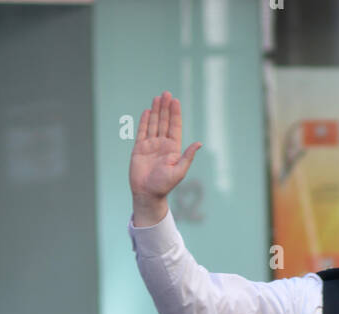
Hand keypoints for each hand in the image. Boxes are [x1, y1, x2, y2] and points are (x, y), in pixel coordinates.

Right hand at [130, 92, 201, 208]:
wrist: (147, 194)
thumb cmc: (164, 185)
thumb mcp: (179, 171)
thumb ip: (188, 156)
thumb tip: (199, 143)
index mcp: (173, 149)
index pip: (174, 127)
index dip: (175, 114)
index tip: (176, 101)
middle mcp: (162, 145)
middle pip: (164, 122)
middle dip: (166, 108)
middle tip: (167, 93)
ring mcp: (150, 145)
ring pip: (154, 124)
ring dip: (156, 111)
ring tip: (158, 97)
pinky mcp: (139, 148)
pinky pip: (142, 131)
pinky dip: (145, 121)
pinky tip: (148, 111)